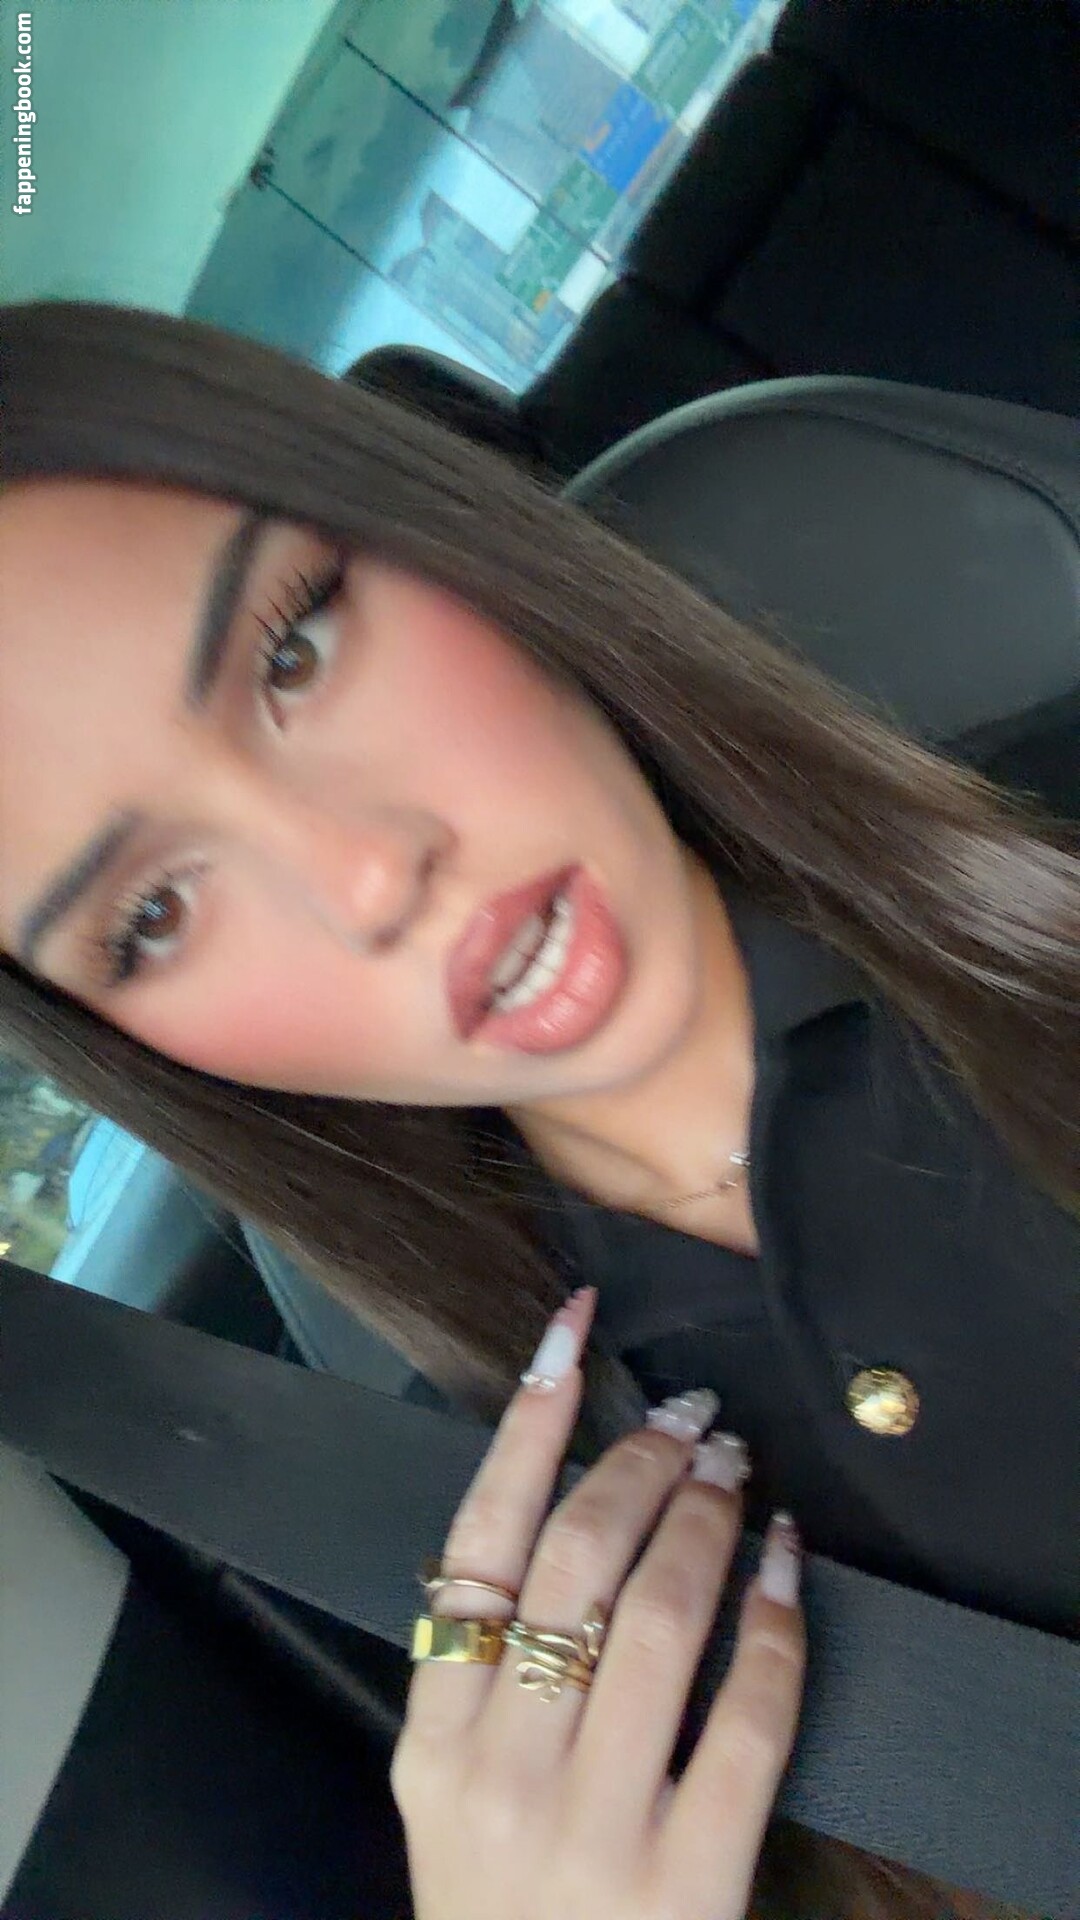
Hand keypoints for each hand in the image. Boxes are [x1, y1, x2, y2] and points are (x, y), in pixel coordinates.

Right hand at [391, 1287, 806, 1919]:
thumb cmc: (500, 1911)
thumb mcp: (451, 1794)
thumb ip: (482, 1671)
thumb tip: (564, 1505)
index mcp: (434, 1741)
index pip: (480, 1541)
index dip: (530, 1423)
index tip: (571, 1333)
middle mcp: (501, 1771)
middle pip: (577, 1559)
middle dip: (642, 1461)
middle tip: (691, 1415)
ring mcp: (593, 1826)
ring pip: (660, 1615)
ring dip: (708, 1516)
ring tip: (734, 1465)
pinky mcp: (689, 1877)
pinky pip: (748, 1716)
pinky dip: (776, 1621)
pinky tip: (788, 1564)